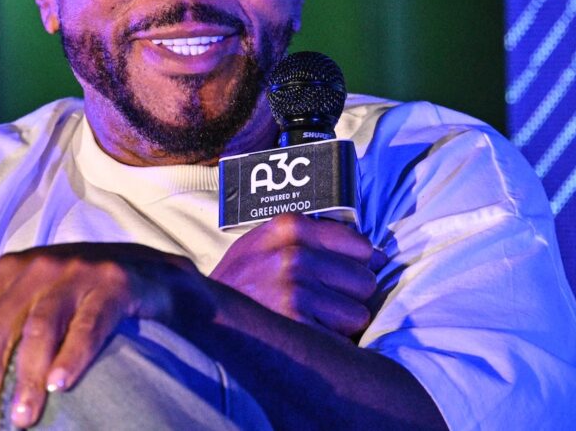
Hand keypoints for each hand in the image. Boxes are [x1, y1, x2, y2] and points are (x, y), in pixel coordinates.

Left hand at [0, 243, 207, 430]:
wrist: (147, 276)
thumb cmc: (77, 297)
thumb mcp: (23, 307)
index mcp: (8, 272)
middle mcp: (37, 267)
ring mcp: (76, 273)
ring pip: (39, 330)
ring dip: (26, 379)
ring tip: (23, 419)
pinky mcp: (112, 284)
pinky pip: (87, 325)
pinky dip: (72, 356)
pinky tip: (60, 384)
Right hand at [209, 213, 383, 336]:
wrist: (199, 317)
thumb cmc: (239, 281)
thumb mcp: (264, 242)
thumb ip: (311, 237)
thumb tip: (376, 254)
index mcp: (289, 228)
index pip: (359, 245)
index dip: (356, 264)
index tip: (340, 276)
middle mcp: (294, 256)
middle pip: (364, 280)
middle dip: (348, 295)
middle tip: (320, 302)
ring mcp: (295, 293)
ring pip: (358, 314)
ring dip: (340, 323)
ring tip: (310, 320)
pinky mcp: (295, 329)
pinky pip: (342, 342)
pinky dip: (329, 346)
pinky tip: (306, 339)